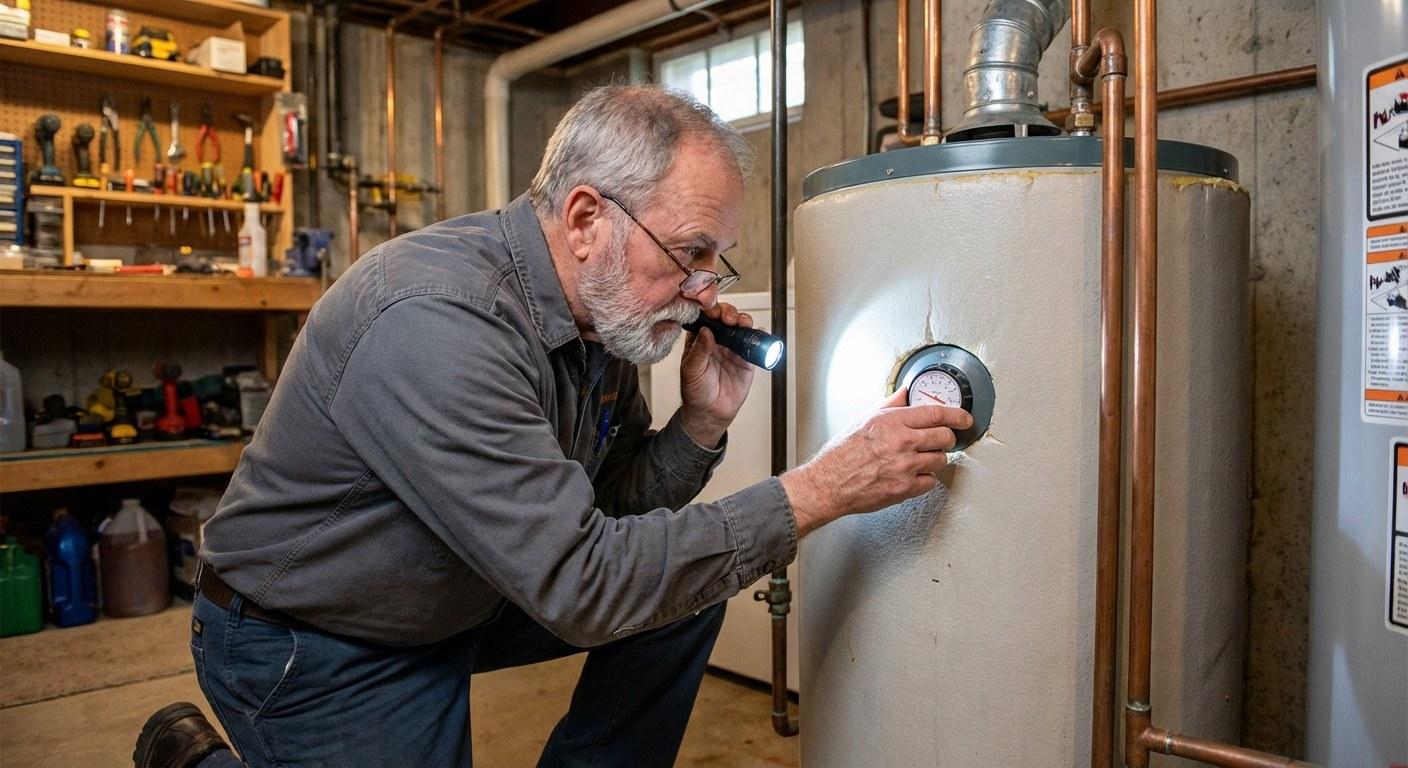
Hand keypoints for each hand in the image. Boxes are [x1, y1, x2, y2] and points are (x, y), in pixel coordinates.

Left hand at [678, 302, 755, 446]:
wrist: (711, 413)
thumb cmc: (696, 392)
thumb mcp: (692, 371)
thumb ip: (699, 351)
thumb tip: (705, 331)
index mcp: (698, 339)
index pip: (705, 317)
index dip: (710, 309)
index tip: (713, 311)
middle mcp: (716, 340)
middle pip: (724, 316)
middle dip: (728, 312)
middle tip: (729, 318)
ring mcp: (732, 348)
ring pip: (740, 326)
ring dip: (743, 320)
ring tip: (743, 324)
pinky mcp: (746, 359)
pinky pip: (754, 343)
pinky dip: (759, 336)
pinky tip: (759, 333)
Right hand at [779, 389, 972, 535]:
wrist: (829, 483)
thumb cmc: (842, 453)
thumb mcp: (865, 418)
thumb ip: (891, 404)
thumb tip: (908, 392)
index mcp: (891, 421)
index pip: (936, 413)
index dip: (957, 415)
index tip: (965, 418)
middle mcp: (900, 442)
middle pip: (944, 437)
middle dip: (947, 437)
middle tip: (943, 439)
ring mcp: (905, 467)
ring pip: (941, 459)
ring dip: (935, 458)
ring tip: (921, 457)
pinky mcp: (905, 489)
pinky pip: (931, 481)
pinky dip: (926, 478)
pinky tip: (913, 473)